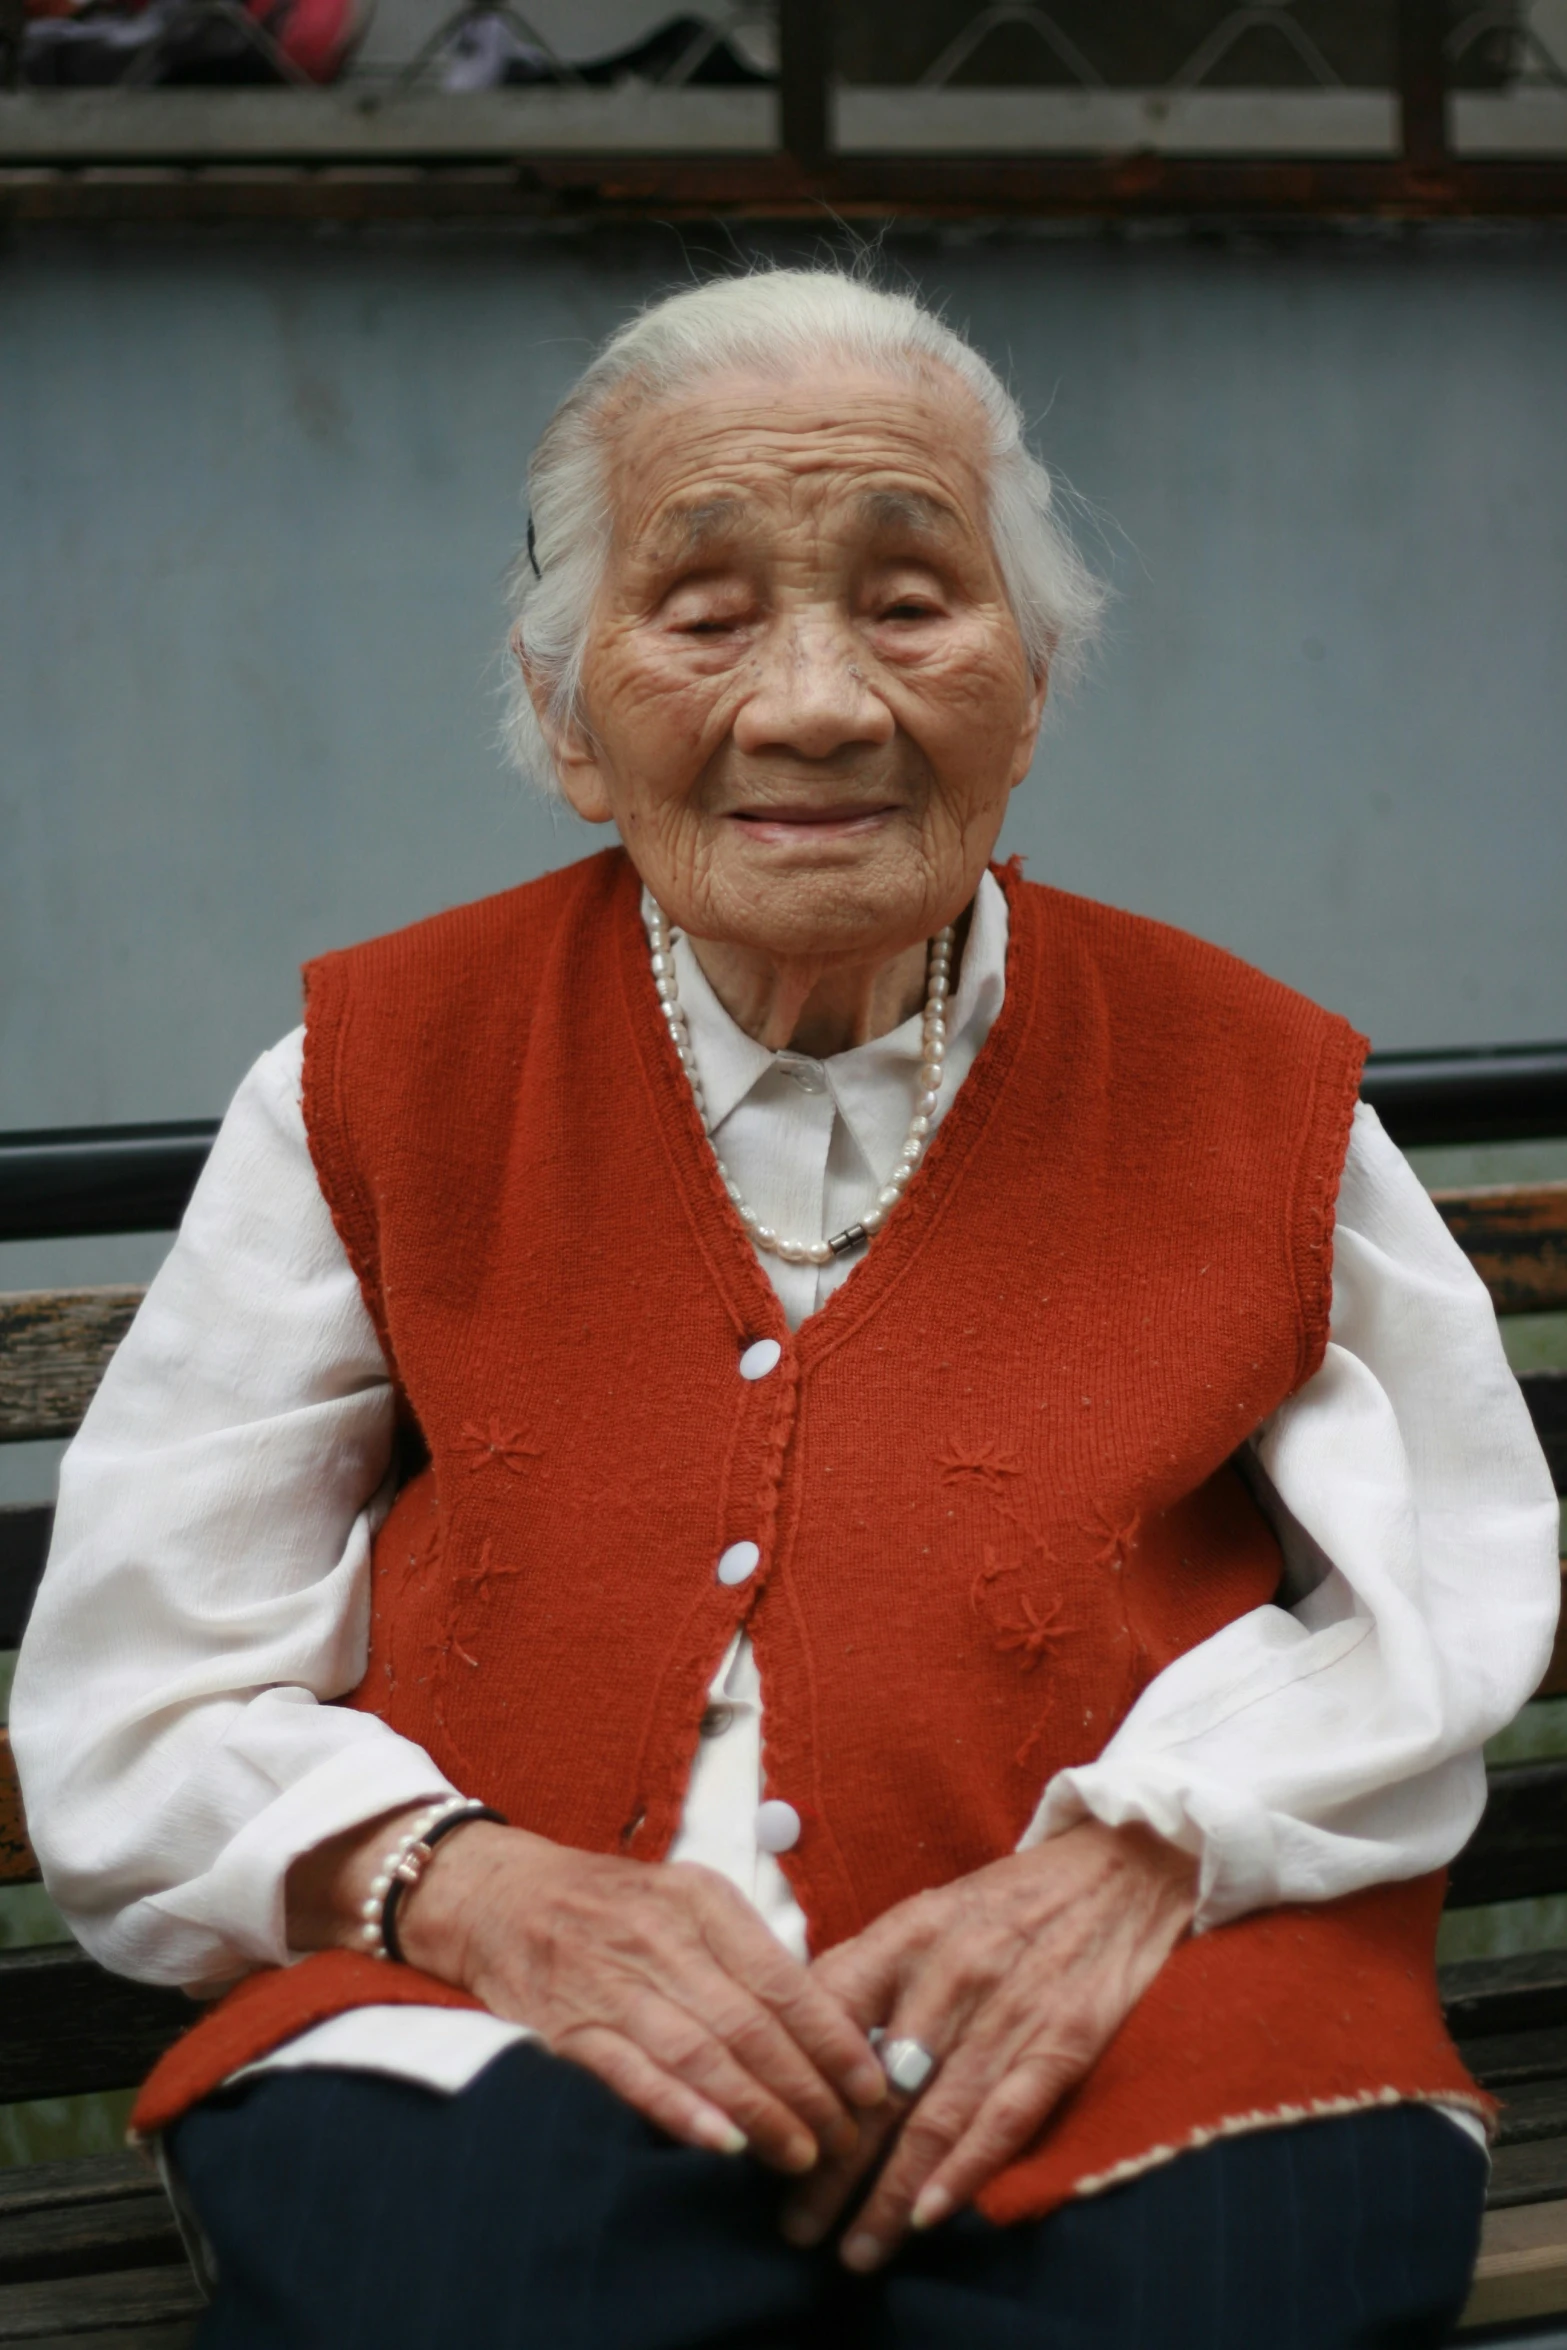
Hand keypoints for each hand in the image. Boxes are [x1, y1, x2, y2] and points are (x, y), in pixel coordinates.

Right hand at [287, 1810, 885, 2173]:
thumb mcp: (683, 1898)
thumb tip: (822, 2020)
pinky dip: (680, 2109)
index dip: (833, 2037)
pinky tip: (721, 2142)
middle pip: (752, 2024)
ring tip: (801, 2154)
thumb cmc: (608, 1904)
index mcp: (701, 1899)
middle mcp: (661, 1935)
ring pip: (702, 2053)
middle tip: (847, 2136)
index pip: (784, 1978)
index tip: (870, 2083)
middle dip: (808, 2089)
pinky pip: (633, 2074)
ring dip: (760, 2110)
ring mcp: (612, 1980)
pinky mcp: (568, 2024)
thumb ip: (743, 1951)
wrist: (497, 1894)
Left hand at [779, 1820, 1196, 2269]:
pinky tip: (928, 2214)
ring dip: (888, 2195)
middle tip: (795, 2228)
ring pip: (933, 2119)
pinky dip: (964, 2171)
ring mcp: (1007, 2011)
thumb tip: (799, 2034)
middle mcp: (948, 1975)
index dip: (795, 2089)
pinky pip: (1004, 2118)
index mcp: (905, 1937)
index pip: (828, 2020)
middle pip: (875, 2090)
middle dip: (830, 2169)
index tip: (768, 2145)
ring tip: (855, 2251)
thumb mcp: (926, 1914)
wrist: (1118, 1866)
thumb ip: (867, 1972)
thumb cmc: (1008, 1900)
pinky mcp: (1062, 2040)